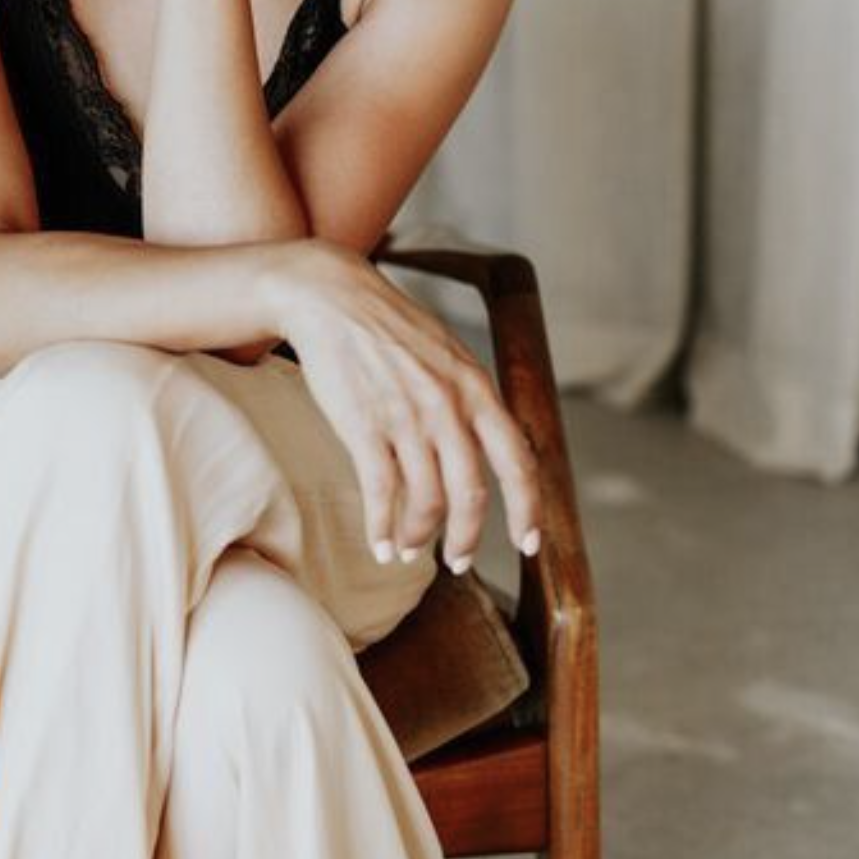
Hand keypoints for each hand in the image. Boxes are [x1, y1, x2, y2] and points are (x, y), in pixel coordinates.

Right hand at [269, 238, 543, 569]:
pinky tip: (380, 546)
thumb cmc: (389, 327)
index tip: (527, 544)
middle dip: (467, 538)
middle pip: (471, 493)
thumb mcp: (448, 354)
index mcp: (477, 388)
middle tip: (460, 562)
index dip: (527, 510)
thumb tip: (488, 445)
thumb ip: (470, 398)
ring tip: (409, 549)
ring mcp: (406, 417)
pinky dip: (381, 528)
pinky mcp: (364, 426)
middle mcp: (448, 406)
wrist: (331, 296)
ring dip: (419, 536)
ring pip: (425, 500)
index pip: (518, 461)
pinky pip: (380, 493)